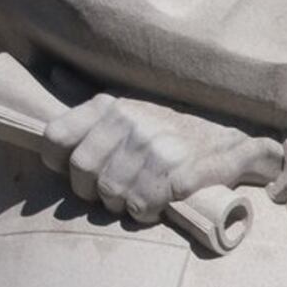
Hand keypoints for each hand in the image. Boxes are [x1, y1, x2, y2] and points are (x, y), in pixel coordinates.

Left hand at [41, 94, 286, 223]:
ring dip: (124, 206)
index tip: (77, 172)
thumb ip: (92, 98)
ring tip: (139, 200)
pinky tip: (156, 206)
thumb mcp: (133, 104)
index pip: (57, 137)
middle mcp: (131, 122)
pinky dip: (147, 212)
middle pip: (84, 175)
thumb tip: (54, 74)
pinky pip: (143, 205)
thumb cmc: (173, 128)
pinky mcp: (181, 174)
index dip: (59, 163)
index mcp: (112, 107)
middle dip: (95, 193)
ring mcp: (156, 148)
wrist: (232, 142)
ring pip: (113, 195)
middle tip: (114, 194)